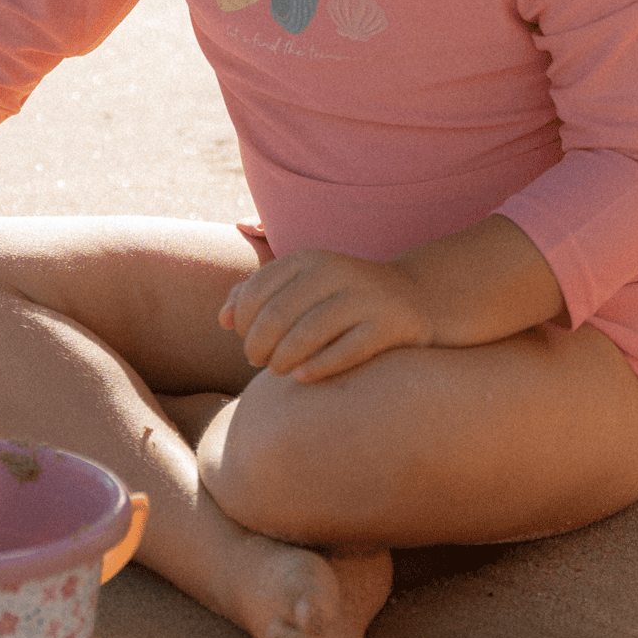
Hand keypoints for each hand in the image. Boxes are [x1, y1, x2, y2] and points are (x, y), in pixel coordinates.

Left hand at [219, 249, 433, 382]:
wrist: (414, 296)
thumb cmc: (340, 299)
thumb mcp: (300, 287)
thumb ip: (257, 296)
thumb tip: (223, 319)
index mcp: (308, 260)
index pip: (256, 291)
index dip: (242, 322)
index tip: (245, 339)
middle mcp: (335, 272)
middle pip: (278, 314)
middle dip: (258, 344)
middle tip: (257, 361)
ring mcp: (364, 297)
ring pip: (309, 332)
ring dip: (284, 359)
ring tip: (278, 371)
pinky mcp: (389, 325)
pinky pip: (347, 350)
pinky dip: (318, 366)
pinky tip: (302, 378)